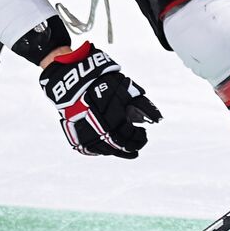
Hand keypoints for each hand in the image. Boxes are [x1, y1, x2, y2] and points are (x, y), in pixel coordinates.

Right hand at [39, 42, 161, 157]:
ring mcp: (85, 132)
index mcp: (114, 117)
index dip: (140, 138)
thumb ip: (142, 105)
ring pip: (104, 150)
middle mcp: (99, 128)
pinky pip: (89, 148)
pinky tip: (108, 148)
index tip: (144, 135)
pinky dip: (100, 149)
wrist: (72, 79)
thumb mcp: (126, 89)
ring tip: (125, 150)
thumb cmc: (103, 82)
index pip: (131, 135)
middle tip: (137, 148)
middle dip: (131, 148)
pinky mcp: (74, 133)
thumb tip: (158, 119)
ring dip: (117, 151)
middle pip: (119, 146)